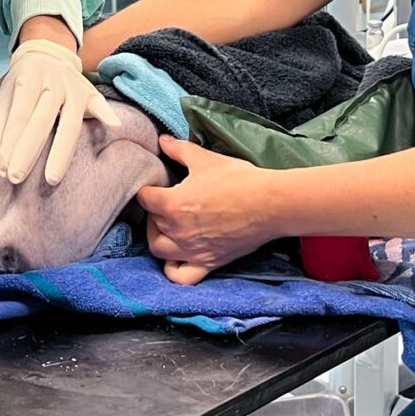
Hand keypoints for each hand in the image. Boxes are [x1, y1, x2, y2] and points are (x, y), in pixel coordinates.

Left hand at [0, 38, 120, 185]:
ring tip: (52, 179)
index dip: (9, 143)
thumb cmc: (23, 83)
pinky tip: (114, 127)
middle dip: (27, 151)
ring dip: (61, 151)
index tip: (2, 169)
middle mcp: (53, 81)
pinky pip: (101, 105)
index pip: (18, 114)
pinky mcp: (90, 93)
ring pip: (70, 122)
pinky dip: (108, 115)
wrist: (46, 54)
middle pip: (41, 120)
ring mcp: (74, 87)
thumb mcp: (5, 95)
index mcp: (28, 77)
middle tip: (15, 177)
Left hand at [137, 137, 274, 284]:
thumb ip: (179, 150)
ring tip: (169, 226)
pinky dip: (173, 269)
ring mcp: (192, 250)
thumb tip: (162, 140)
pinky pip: (180, 275)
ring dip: (158, 237)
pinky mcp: (208, 263)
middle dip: (154, 211)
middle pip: (150, 223)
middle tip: (166, 200)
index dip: (148, 188)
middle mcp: (178, 231)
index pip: (144, 198)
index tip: (158, 184)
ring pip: (158, 250)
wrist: (270, 204)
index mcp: (173, 204)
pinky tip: (179, 255)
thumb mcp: (205, 159)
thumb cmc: (238, 179)